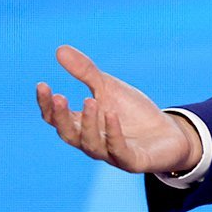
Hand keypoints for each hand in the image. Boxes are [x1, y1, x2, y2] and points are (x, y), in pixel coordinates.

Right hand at [36, 45, 200, 174]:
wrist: (169, 133)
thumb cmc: (133, 112)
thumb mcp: (109, 88)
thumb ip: (86, 72)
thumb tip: (59, 49)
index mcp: (82, 126)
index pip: (56, 119)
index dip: (47, 104)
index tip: (42, 84)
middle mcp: (91, 142)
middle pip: (69, 134)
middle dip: (62, 117)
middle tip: (59, 97)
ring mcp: (111, 154)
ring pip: (92, 144)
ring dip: (88, 123)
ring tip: (89, 101)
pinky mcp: (133, 161)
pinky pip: (119, 150)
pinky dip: (114, 133)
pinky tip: (112, 114)